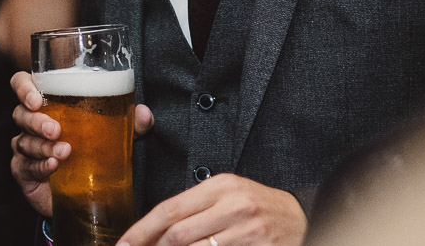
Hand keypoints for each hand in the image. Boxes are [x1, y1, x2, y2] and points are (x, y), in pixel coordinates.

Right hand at [9, 70, 154, 217]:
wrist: (84, 189)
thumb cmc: (94, 148)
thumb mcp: (116, 133)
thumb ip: (131, 122)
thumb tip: (144, 113)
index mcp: (48, 103)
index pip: (22, 84)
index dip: (23, 87)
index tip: (36, 99)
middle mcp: (31, 122)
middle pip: (20, 114)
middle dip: (36, 121)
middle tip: (56, 130)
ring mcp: (25, 148)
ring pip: (23, 141)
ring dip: (42, 146)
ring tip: (65, 152)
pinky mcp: (24, 172)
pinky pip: (26, 166)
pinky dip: (40, 165)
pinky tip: (53, 166)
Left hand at [116, 173, 305, 245]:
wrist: (301, 218)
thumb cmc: (257, 207)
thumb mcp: (226, 195)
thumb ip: (193, 208)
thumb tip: (152, 233)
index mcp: (220, 185)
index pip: (169, 210)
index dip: (140, 231)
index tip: (123, 245)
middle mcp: (233, 205)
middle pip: (177, 235)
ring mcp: (246, 231)